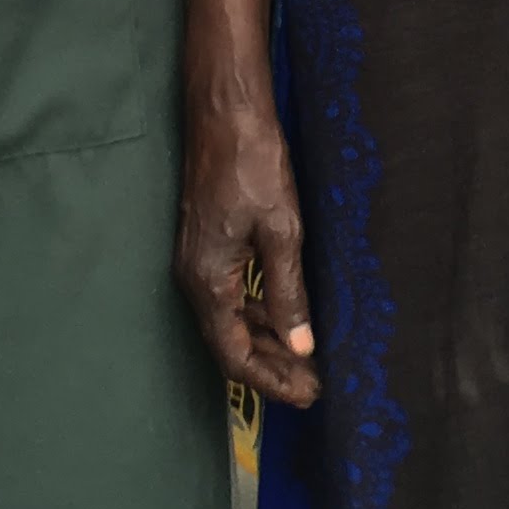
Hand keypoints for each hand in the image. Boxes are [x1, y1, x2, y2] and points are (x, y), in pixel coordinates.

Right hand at [177, 80, 318, 404]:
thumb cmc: (253, 165)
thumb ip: (287, 292)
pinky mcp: (206, 245)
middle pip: (229, 343)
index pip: (234, 356)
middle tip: (314, 387)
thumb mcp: (281, 230)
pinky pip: (230, 296)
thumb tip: (300, 347)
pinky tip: (284, 319)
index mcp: (208, 281)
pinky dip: (257, 315)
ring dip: (265, 344)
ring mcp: (197, 262)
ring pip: (229, 321)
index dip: (270, 381)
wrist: (224, 113)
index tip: (307, 395)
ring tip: (305, 363)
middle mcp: (194, 278)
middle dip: (271, 369)